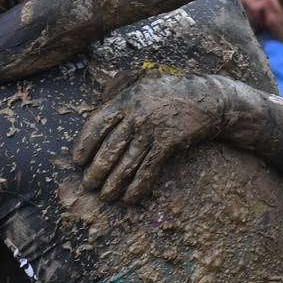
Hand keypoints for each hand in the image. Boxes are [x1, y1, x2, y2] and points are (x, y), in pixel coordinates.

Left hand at [72, 74, 231, 203]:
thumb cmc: (169, 92)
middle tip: (89, 185)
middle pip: (110, 148)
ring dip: (114, 183)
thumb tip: (97, 114)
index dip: (84, 144)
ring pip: (127, 162)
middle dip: (97, 170)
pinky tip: (130, 197)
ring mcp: (151, 130)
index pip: (96, 125)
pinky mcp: (167, 143)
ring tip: (105, 196)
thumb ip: (118, 96)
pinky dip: (138, 185)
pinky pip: (148, 169)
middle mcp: (136, 115)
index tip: (77, 160)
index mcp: (125, 100)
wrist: (205, 99)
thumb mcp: (141, 85)